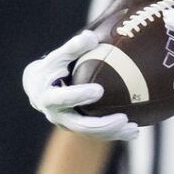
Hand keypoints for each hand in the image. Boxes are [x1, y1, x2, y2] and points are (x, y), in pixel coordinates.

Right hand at [22, 29, 139, 140]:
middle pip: (79, 124)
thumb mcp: (57, 57)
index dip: (79, 95)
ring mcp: (68, 124)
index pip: (63, 98)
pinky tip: (134, 132)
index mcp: (48, 96)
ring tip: (134, 129)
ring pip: (91, 133)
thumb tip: (91, 37)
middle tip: (123, 118)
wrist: (39, 87)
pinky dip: (114, 134)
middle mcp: (57, 114)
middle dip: (101, 124)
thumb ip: (72, 48)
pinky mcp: (78, 129)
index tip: (99, 91)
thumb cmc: (52, 67)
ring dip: (112, 133)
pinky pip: (96, 135)